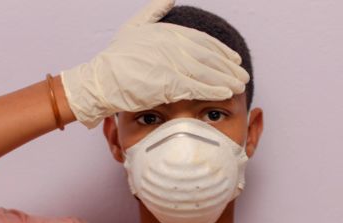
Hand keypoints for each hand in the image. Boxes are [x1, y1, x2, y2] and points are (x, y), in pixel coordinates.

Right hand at [60, 0, 249, 128]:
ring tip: (240, 86)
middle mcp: (170, 45)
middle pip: (208, 56)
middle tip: (242, 75)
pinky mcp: (167, 83)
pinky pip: (196, 86)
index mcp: (166, 31)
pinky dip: (213, 89)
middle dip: (228, 66)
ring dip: (226, 79)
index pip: (201, 41)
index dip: (220, 51)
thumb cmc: (115, 59)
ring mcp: (169, 64)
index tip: (234, 59)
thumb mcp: (134, 27)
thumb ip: (154, 10)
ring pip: (205, 71)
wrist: (100, 82)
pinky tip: (226, 93)